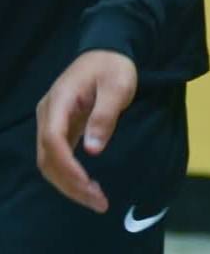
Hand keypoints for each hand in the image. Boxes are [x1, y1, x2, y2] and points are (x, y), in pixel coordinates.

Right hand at [36, 51, 137, 212]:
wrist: (108, 52)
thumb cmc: (114, 67)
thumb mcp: (117, 85)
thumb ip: (105, 115)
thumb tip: (93, 149)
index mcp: (59, 100)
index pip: (53, 140)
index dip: (67, 166)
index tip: (86, 184)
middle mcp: (48, 114)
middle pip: (48, 157)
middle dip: (70, 184)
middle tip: (98, 201)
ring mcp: (52, 123)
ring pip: (50, 162)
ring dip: (69, 184)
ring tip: (96, 199)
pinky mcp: (60, 129)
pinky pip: (58, 158)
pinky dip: (70, 176)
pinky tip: (87, 186)